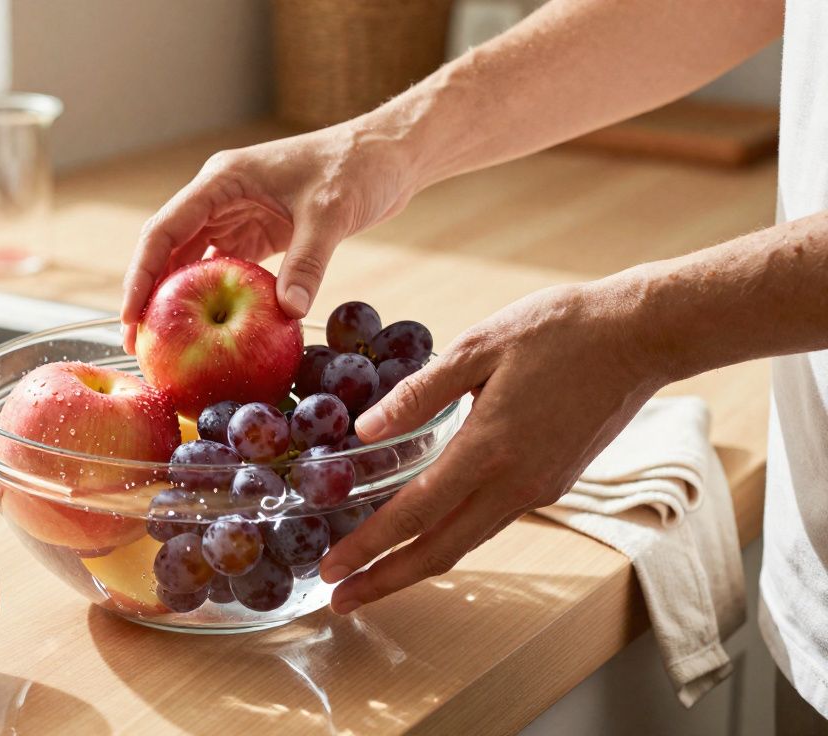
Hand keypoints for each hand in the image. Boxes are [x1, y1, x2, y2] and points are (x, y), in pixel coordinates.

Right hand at [120, 121, 416, 351]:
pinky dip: (213, 299)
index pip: (164, 231)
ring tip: (163, 346)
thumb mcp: (332, 213)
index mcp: (222, 181)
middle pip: (168, 250)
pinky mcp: (258, 233)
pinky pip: (223, 270)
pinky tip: (206, 334)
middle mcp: (220, 197)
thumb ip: (309, 261)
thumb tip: (288, 312)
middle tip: (138, 346)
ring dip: (176, 301)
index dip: (141, 275)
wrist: (388, 156)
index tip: (131, 317)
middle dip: (148, 297)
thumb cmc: (358, 168)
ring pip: (191, 263)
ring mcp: (236, 215)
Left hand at [319, 280, 668, 613]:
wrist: (640, 336)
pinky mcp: (553, 483)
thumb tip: (365, 430)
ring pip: (466, 543)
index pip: (414, 514)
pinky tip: (426, 535)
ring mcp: (538, 489)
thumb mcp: (478, 346)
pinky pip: (489, 523)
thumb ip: (419, 393)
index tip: (331, 572)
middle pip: (439, 552)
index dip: (368, 548)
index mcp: (488, 449)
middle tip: (339, 601)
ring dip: (416, 566)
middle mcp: (515, 484)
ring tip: (373, 577)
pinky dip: (449, 539)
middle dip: (385, 581)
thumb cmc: (558, 331)